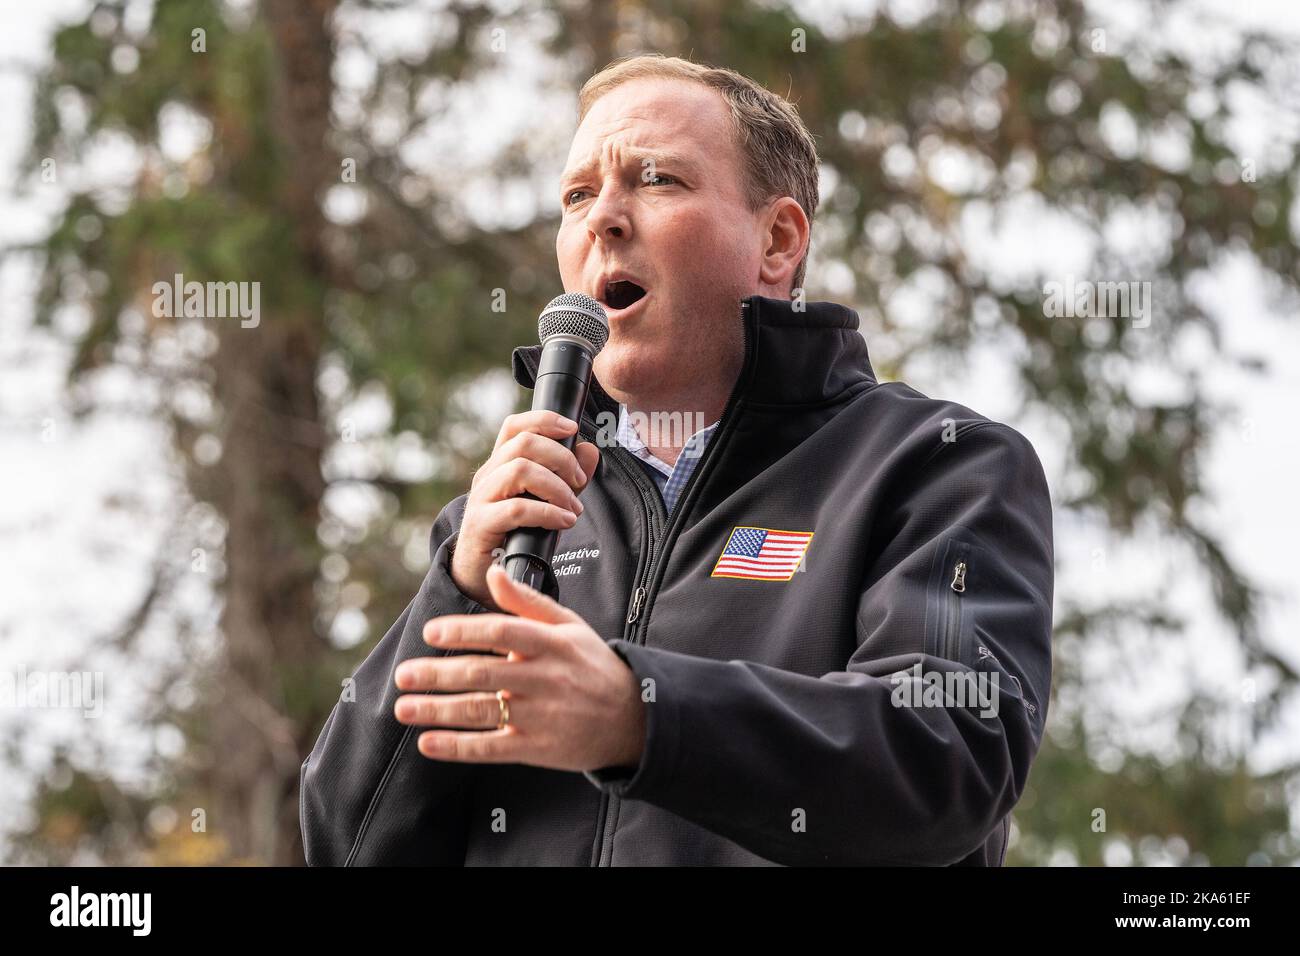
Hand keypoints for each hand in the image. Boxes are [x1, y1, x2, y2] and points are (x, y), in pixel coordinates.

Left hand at [394, 562, 646, 772]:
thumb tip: (492, 573)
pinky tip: (429, 743)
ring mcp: (542, 716)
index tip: (430, 631)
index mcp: (552, 643)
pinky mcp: (538, 748)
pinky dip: (458, 747)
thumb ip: (526, 601)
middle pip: (483, 673)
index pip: (502, 631)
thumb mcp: (569, 625)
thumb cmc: (592, 665)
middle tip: (403, 674)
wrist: (632, 717)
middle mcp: (546, 678)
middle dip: (437, 674)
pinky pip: (492, 748)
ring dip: (438, 710)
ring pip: (482, 711)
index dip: (463, 630)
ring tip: (404, 707)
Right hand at [451, 410, 600, 611]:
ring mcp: (481, 498)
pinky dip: (548, 513)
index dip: (544, 420)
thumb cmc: (516, 533)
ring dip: (556, 487)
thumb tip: (589, 450)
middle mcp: (488, 475)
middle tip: (579, 481)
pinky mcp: (481, 523)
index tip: (573, 428)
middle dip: (561, 458)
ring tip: (573, 507)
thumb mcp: (547, 501)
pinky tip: (564, 521)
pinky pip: (517, 508)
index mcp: (500, 464)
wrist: (484, 573)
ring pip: (520, 470)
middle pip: (524, 443)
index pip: (516, 426)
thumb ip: (568, 478)